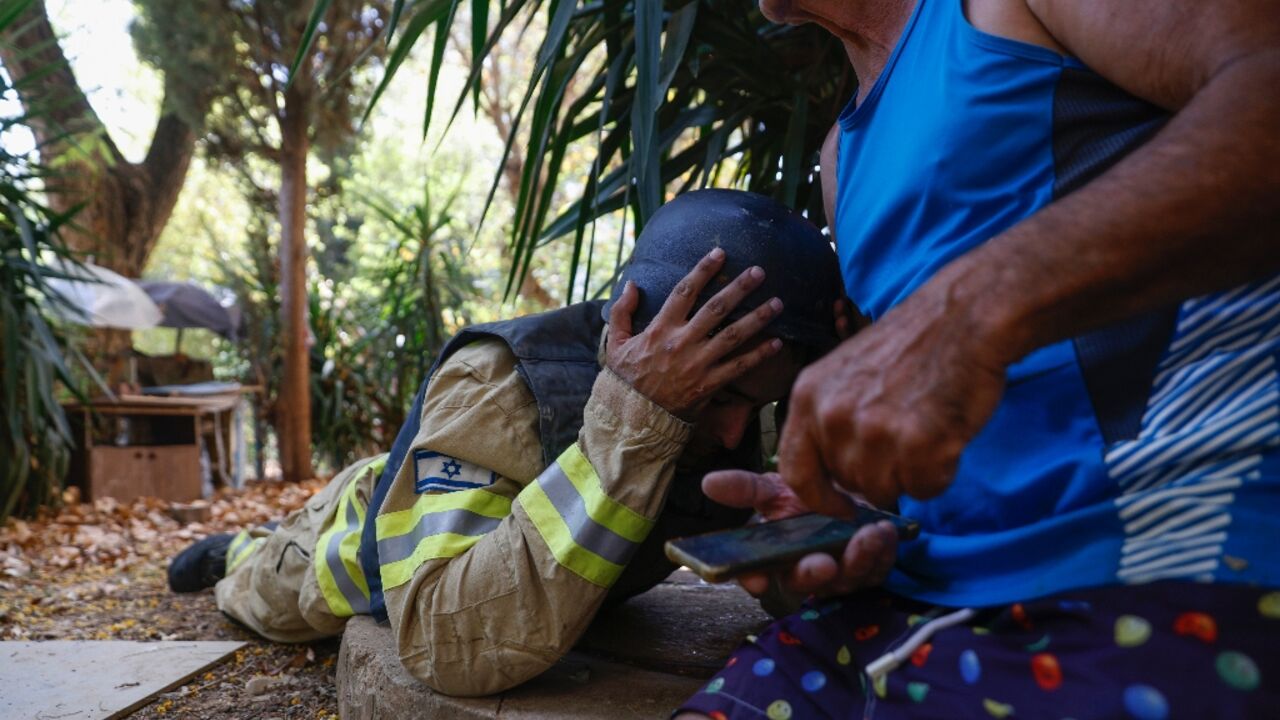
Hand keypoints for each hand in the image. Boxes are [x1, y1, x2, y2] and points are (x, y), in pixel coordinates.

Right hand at [606, 248, 782, 418]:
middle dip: (740, 288)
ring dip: (758, 317)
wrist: (633, 418)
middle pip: (716, 308)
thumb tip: (631, 284)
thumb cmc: (625, 379)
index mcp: (660, 328)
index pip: (684, 291)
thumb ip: (622, 312)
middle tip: (760, 271)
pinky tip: (777, 343)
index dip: (703, 270)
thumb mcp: (616, 343)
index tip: (720, 253)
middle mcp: (682, 342)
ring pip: (733, 335)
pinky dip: (759, 355)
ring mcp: (697, 364)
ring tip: (778, 302)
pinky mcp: (708, 385)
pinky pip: (738, 367)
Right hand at [702, 470, 897, 596]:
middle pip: (802, 583)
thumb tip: (707, 482)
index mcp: (773, 555)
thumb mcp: (775, 487)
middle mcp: (803, 570)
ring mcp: (838, 574)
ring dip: (856, 560)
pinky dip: (882, 552)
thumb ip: (746, 489)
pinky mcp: (870, 570)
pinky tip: (884, 532)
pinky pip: (876, 570)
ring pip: (845, 580)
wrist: (852, 488)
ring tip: (867, 534)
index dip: (753, 579)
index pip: (755, 575)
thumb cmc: (808, 494)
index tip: (756, 581)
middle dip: (811, 575)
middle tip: (822, 563)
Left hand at [779, 279, 1010, 510]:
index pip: (795, 471)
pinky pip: (924, 489)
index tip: (842, 505)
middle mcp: (833, 416)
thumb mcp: (845, 373)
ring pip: (886, 491)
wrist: (962, 318)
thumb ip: (829, 420)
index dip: (819, 497)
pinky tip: (945, 436)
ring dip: (910, 474)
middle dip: (878, 473)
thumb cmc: (910, 346)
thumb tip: (832, 476)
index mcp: (808, 396)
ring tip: (925, 431)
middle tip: (905, 436)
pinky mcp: (917, 445)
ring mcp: (874, 432)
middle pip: (848, 483)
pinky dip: (940, 473)